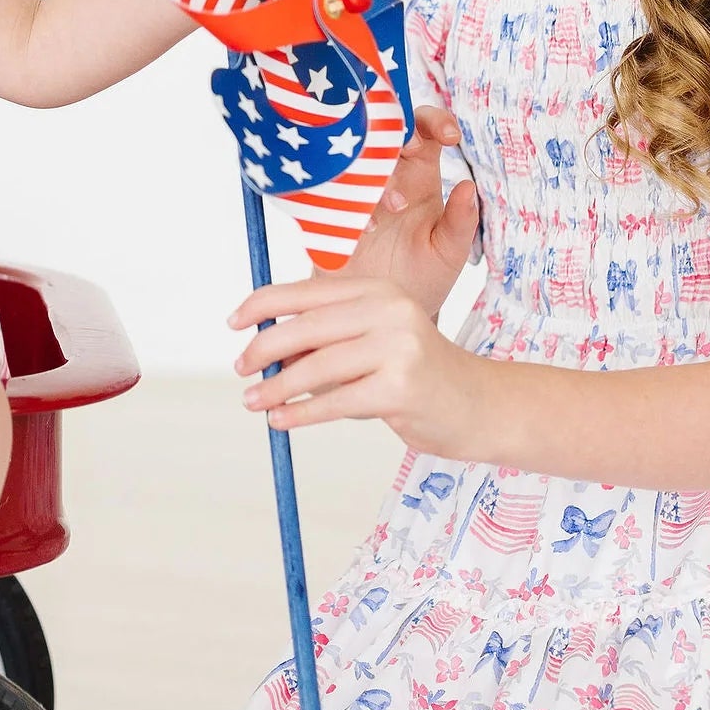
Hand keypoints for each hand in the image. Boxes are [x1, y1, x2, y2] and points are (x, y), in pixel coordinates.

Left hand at [232, 266, 477, 451]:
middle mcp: (389, 310)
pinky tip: (279, 419)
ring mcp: (399, 347)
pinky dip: (299, 412)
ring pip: (317, 366)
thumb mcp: (372, 341)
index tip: (233, 323)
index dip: (263, 304)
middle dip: (264, 349)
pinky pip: (335, 401)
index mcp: (378, 290)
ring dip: (276, 386)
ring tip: (251, 400)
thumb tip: (260, 347)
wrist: (476, 405)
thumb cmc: (413, 374)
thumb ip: (326, 337)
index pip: (307, 291)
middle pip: (307, 326)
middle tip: (239, 368)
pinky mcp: (401, 388)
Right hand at [347, 102, 478, 316]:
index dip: (436, 122)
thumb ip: (461, 222)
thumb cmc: (422, 279)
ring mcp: (353, 190)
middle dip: (397, 131)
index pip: (426, 131)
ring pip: (354, 155)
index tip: (451, 137)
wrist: (383, 315)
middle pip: (384, 131)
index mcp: (420, 175)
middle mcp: (385, 175)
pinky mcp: (327, 212)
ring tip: (391, 210)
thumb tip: (469, 187)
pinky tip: (361, 228)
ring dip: (371, 169)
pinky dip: (340, 199)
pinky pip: (324, 190)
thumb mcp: (448, 254)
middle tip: (410, 150)